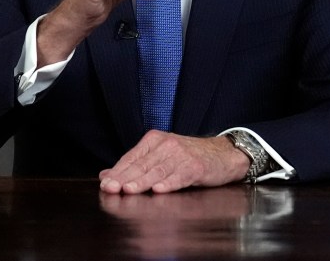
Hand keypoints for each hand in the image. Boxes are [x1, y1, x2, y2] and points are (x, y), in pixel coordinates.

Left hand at [99, 131, 250, 193]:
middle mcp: (167, 144)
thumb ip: (135, 165)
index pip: (132, 157)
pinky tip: (159, 189)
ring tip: (129, 190)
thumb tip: (105, 175)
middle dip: (125, 178)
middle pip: (142, 164)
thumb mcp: (160, 156)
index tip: (105, 184)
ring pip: (158, 170)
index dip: (118, 171)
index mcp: (155, 140)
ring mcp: (182, 155)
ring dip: (143, 182)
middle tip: (111, 188)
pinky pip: (180, 176)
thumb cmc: (189, 157)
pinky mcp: (196, 166)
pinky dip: (169, 183)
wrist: (223, 154)